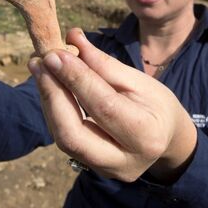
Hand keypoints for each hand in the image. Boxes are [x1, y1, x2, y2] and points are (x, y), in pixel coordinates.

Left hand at [28, 29, 197, 182]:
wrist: (167, 139)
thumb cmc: (156, 104)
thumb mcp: (139, 80)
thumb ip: (103, 64)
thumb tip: (72, 38)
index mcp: (146, 135)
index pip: (103, 106)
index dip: (76, 79)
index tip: (56, 54)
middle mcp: (124, 161)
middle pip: (73, 135)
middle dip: (53, 96)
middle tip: (39, 62)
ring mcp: (106, 169)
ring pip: (64, 139)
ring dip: (48, 101)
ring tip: (39, 68)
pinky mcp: (91, 168)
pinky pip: (66, 139)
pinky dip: (55, 110)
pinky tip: (49, 86)